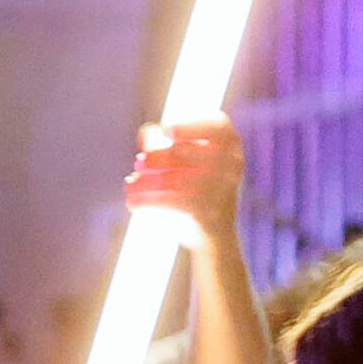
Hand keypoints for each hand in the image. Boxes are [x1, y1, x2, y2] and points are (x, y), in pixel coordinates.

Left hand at [126, 118, 246, 245]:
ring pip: (172, 179)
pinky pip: (170, 201)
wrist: (215, 237)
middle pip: (183, 152)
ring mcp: (222, 189)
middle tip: (139, 161)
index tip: (166, 130)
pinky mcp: (207, 212)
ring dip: (145, 181)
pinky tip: (132, 202)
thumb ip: (166, 144)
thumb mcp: (186, 164)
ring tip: (130, 183)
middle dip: (156, 156)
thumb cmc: (197, 191)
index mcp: (232, 146)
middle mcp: (233, 164)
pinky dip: (147, 200)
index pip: (217, 126)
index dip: (191, 126)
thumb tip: (147, 131)